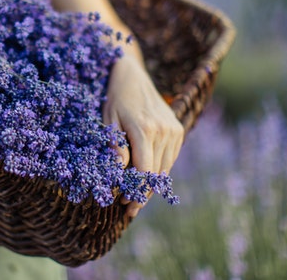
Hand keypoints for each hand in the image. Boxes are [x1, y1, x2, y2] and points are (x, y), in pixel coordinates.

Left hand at [102, 54, 183, 218]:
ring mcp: (174, 130)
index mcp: (145, 129)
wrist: (133, 76)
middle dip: (143, 193)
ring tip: (137, 199)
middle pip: (156, 173)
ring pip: (165, 168)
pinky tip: (146, 180)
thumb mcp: (108, 121)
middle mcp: (164, 131)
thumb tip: (117, 172)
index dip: (135, 191)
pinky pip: (169, 158)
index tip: (125, 205)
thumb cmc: (115, 99)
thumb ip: (115, 146)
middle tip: (129, 209)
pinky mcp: (178, 130)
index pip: (144, 170)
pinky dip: (158, 171)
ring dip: (152, 186)